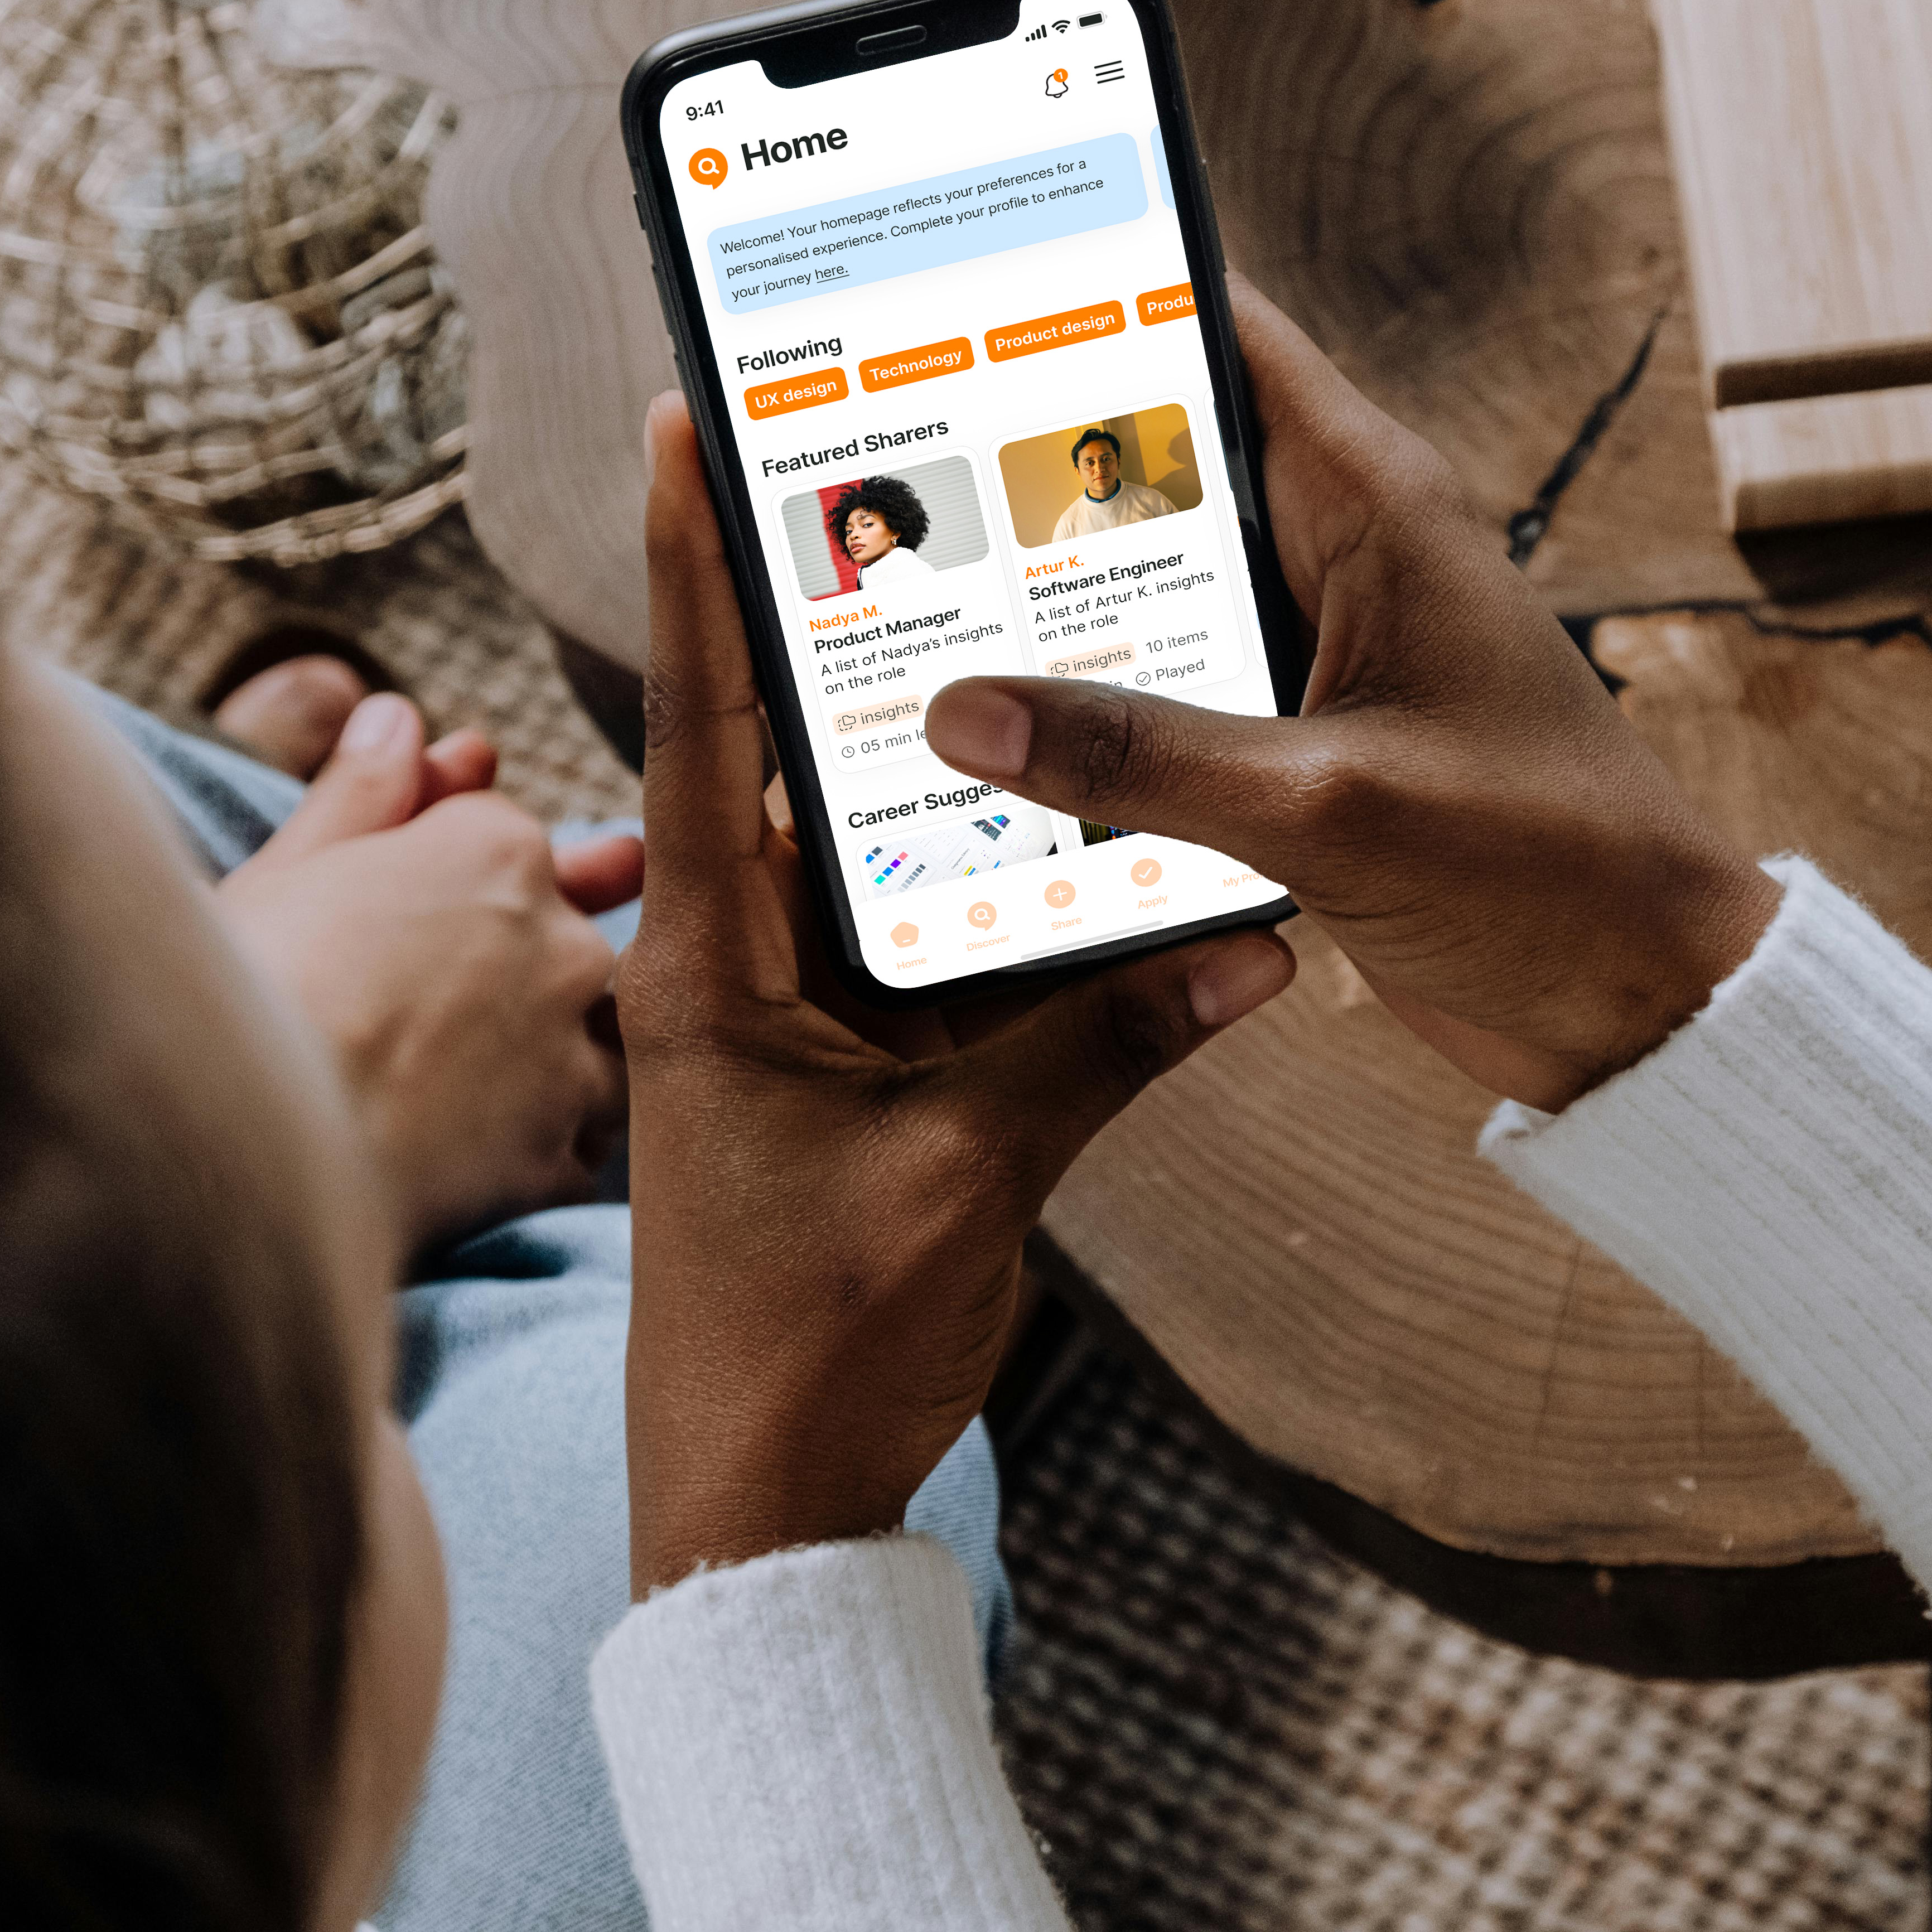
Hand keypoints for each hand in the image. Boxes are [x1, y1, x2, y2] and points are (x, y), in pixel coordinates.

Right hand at [216, 693, 637, 1247]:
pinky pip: (582, 1136)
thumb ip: (360, 792)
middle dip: (523, 957)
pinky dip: (549, 1138)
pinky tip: (489, 1147)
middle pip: (567, 933)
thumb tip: (397, 717)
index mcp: (496, 851)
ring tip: (475, 1079)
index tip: (401, 905)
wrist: (237, 1141)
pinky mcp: (561, 1148)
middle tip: (436, 997)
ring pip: (600, 1037)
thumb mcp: (285, 871)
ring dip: (558, 1049)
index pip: (504, 836)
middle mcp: (560, 941)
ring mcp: (571, 1050)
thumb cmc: (240, 993)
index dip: (449, 868)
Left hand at [616, 393, 1295, 1595]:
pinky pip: (938, 955)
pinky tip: (1099, 842)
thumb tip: (1250, 947)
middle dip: (846, 627)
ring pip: (884, 856)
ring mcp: (798, 1023)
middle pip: (794, 762)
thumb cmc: (810, 1349)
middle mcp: (743, 969)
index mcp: (714, 969)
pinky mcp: (858, 1078)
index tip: (681, 426)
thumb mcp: (968, 1182)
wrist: (768, 1505)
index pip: (697, 727)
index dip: (693, 573)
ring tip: (1030, 625)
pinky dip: (1008, 905)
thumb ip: (1102, 1049)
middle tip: (901, 470)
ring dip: (953, 770)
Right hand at [923, 281, 1780, 1112]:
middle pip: (1153, 464)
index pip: (1219, 330)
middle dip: (1022, 466)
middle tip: (869, 465)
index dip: (1094, 286)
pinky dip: (1090, 714)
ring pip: (1146, 591)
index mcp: (1372, 503)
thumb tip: (965, 715)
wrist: (1641, 1003)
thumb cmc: (1549, 874)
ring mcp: (1315, 650)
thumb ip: (1143, 758)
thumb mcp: (1329, 807)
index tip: (958, 275)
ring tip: (895, 609)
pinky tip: (990, 747)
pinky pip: (1167, 697)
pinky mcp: (1298, 743)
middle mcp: (1339, 553)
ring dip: (1045, 611)